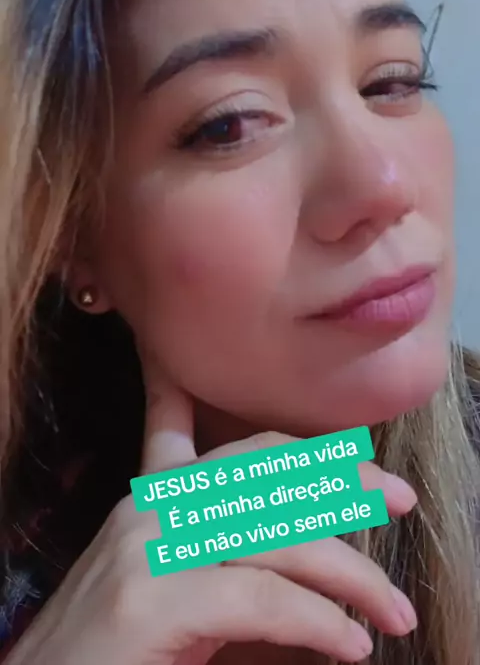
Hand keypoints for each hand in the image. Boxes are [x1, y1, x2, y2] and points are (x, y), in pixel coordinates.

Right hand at [5, 373, 417, 664]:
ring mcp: (150, 549)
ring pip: (278, 538)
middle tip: (395, 498)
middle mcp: (151, 508)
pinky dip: (318, 623)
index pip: (184, 423)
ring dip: (351, 574)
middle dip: (337, 477)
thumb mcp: (166, 582)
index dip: (229, 396)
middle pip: (262, 469)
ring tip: (393, 610)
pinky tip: (350, 646)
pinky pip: (262, 600)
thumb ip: (220, 555)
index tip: (269, 380)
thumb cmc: (108, 649)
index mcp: (149, 498)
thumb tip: (298, 559)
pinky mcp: (154, 603)